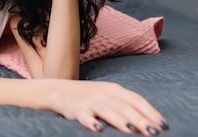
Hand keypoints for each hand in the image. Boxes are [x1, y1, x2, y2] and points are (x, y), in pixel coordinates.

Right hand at [50, 80, 167, 134]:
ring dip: (119, 120)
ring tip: (131, 130)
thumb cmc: (90, 96)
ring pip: (107, 110)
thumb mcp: (109, 95)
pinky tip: (97, 128)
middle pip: (124, 106)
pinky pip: (83, 115)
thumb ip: (127, 105)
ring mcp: (89, 101)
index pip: (136, 100)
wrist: (59, 90)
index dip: (150, 112)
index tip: (163, 126)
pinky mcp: (76, 109)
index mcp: (114, 90)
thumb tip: (150, 121)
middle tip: (153, 132)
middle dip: (140, 119)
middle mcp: (103, 94)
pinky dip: (90, 122)